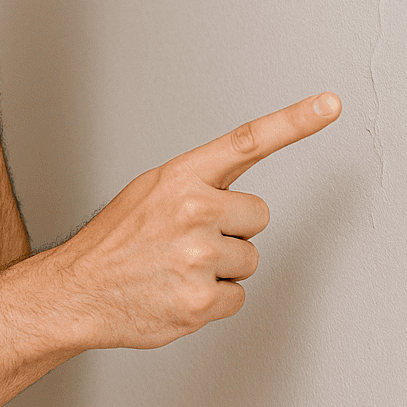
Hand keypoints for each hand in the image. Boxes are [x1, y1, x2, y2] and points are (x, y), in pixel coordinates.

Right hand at [41, 92, 341, 349]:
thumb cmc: (116, 242)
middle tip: (188, 242)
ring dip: (221, 269)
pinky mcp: (199, 300)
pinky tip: (178, 293)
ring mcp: (197, 257)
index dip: (294, 122)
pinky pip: (237, 297)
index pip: (247, 141)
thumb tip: (244, 197)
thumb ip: (198, 184)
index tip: (330, 104)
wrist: (75, 291)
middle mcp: (193, 211)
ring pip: (250, 261)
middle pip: (259, 217)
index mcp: (181, 176)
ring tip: (176, 269)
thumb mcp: (151, 191)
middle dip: (234, 231)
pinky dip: (213, 301)